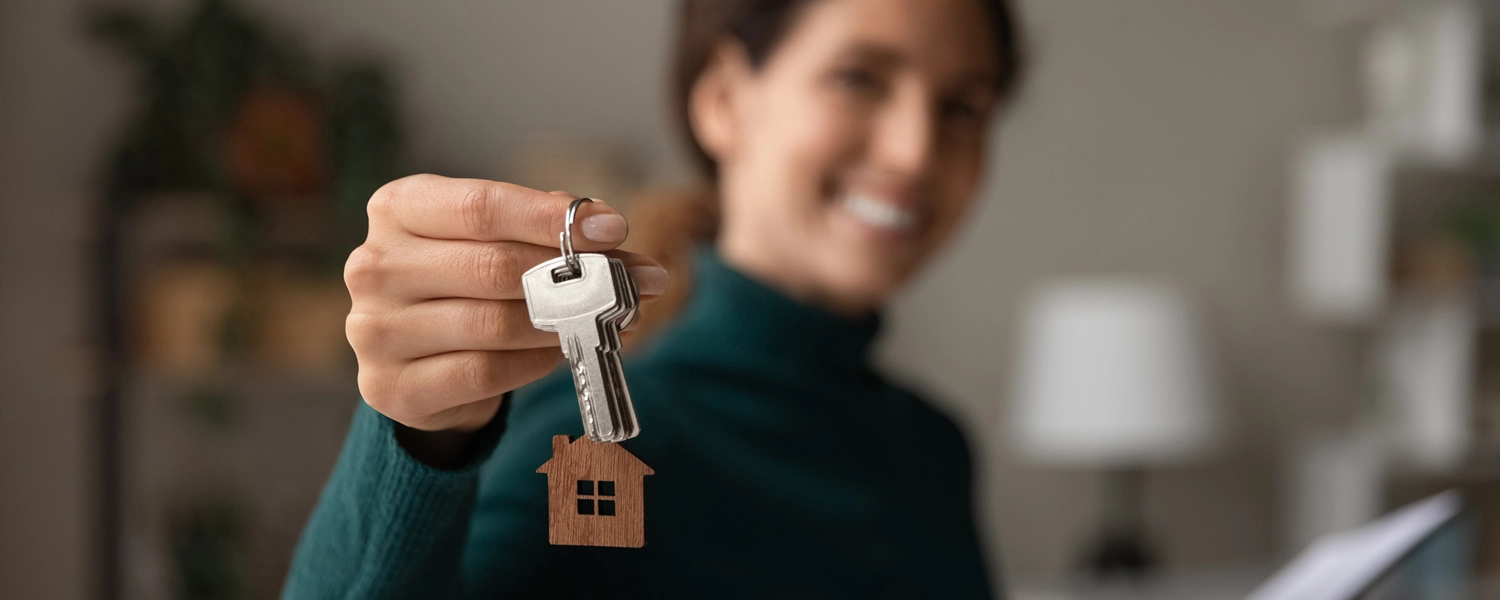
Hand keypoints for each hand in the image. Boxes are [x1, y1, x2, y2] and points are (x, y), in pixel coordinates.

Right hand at [345, 174, 668, 436]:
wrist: (417, 362)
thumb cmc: (465, 283)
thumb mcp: (494, 239)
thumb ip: (544, 230)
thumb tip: (608, 232)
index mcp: (397, 208)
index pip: (481, 206)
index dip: (550, 218)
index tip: (615, 229)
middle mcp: (375, 265)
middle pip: (491, 266)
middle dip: (574, 275)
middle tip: (635, 283)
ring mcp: (374, 329)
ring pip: (492, 324)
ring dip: (564, 323)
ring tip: (609, 319)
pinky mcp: (391, 386)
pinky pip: (483, 373)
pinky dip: (534, 362)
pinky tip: (562, 351)